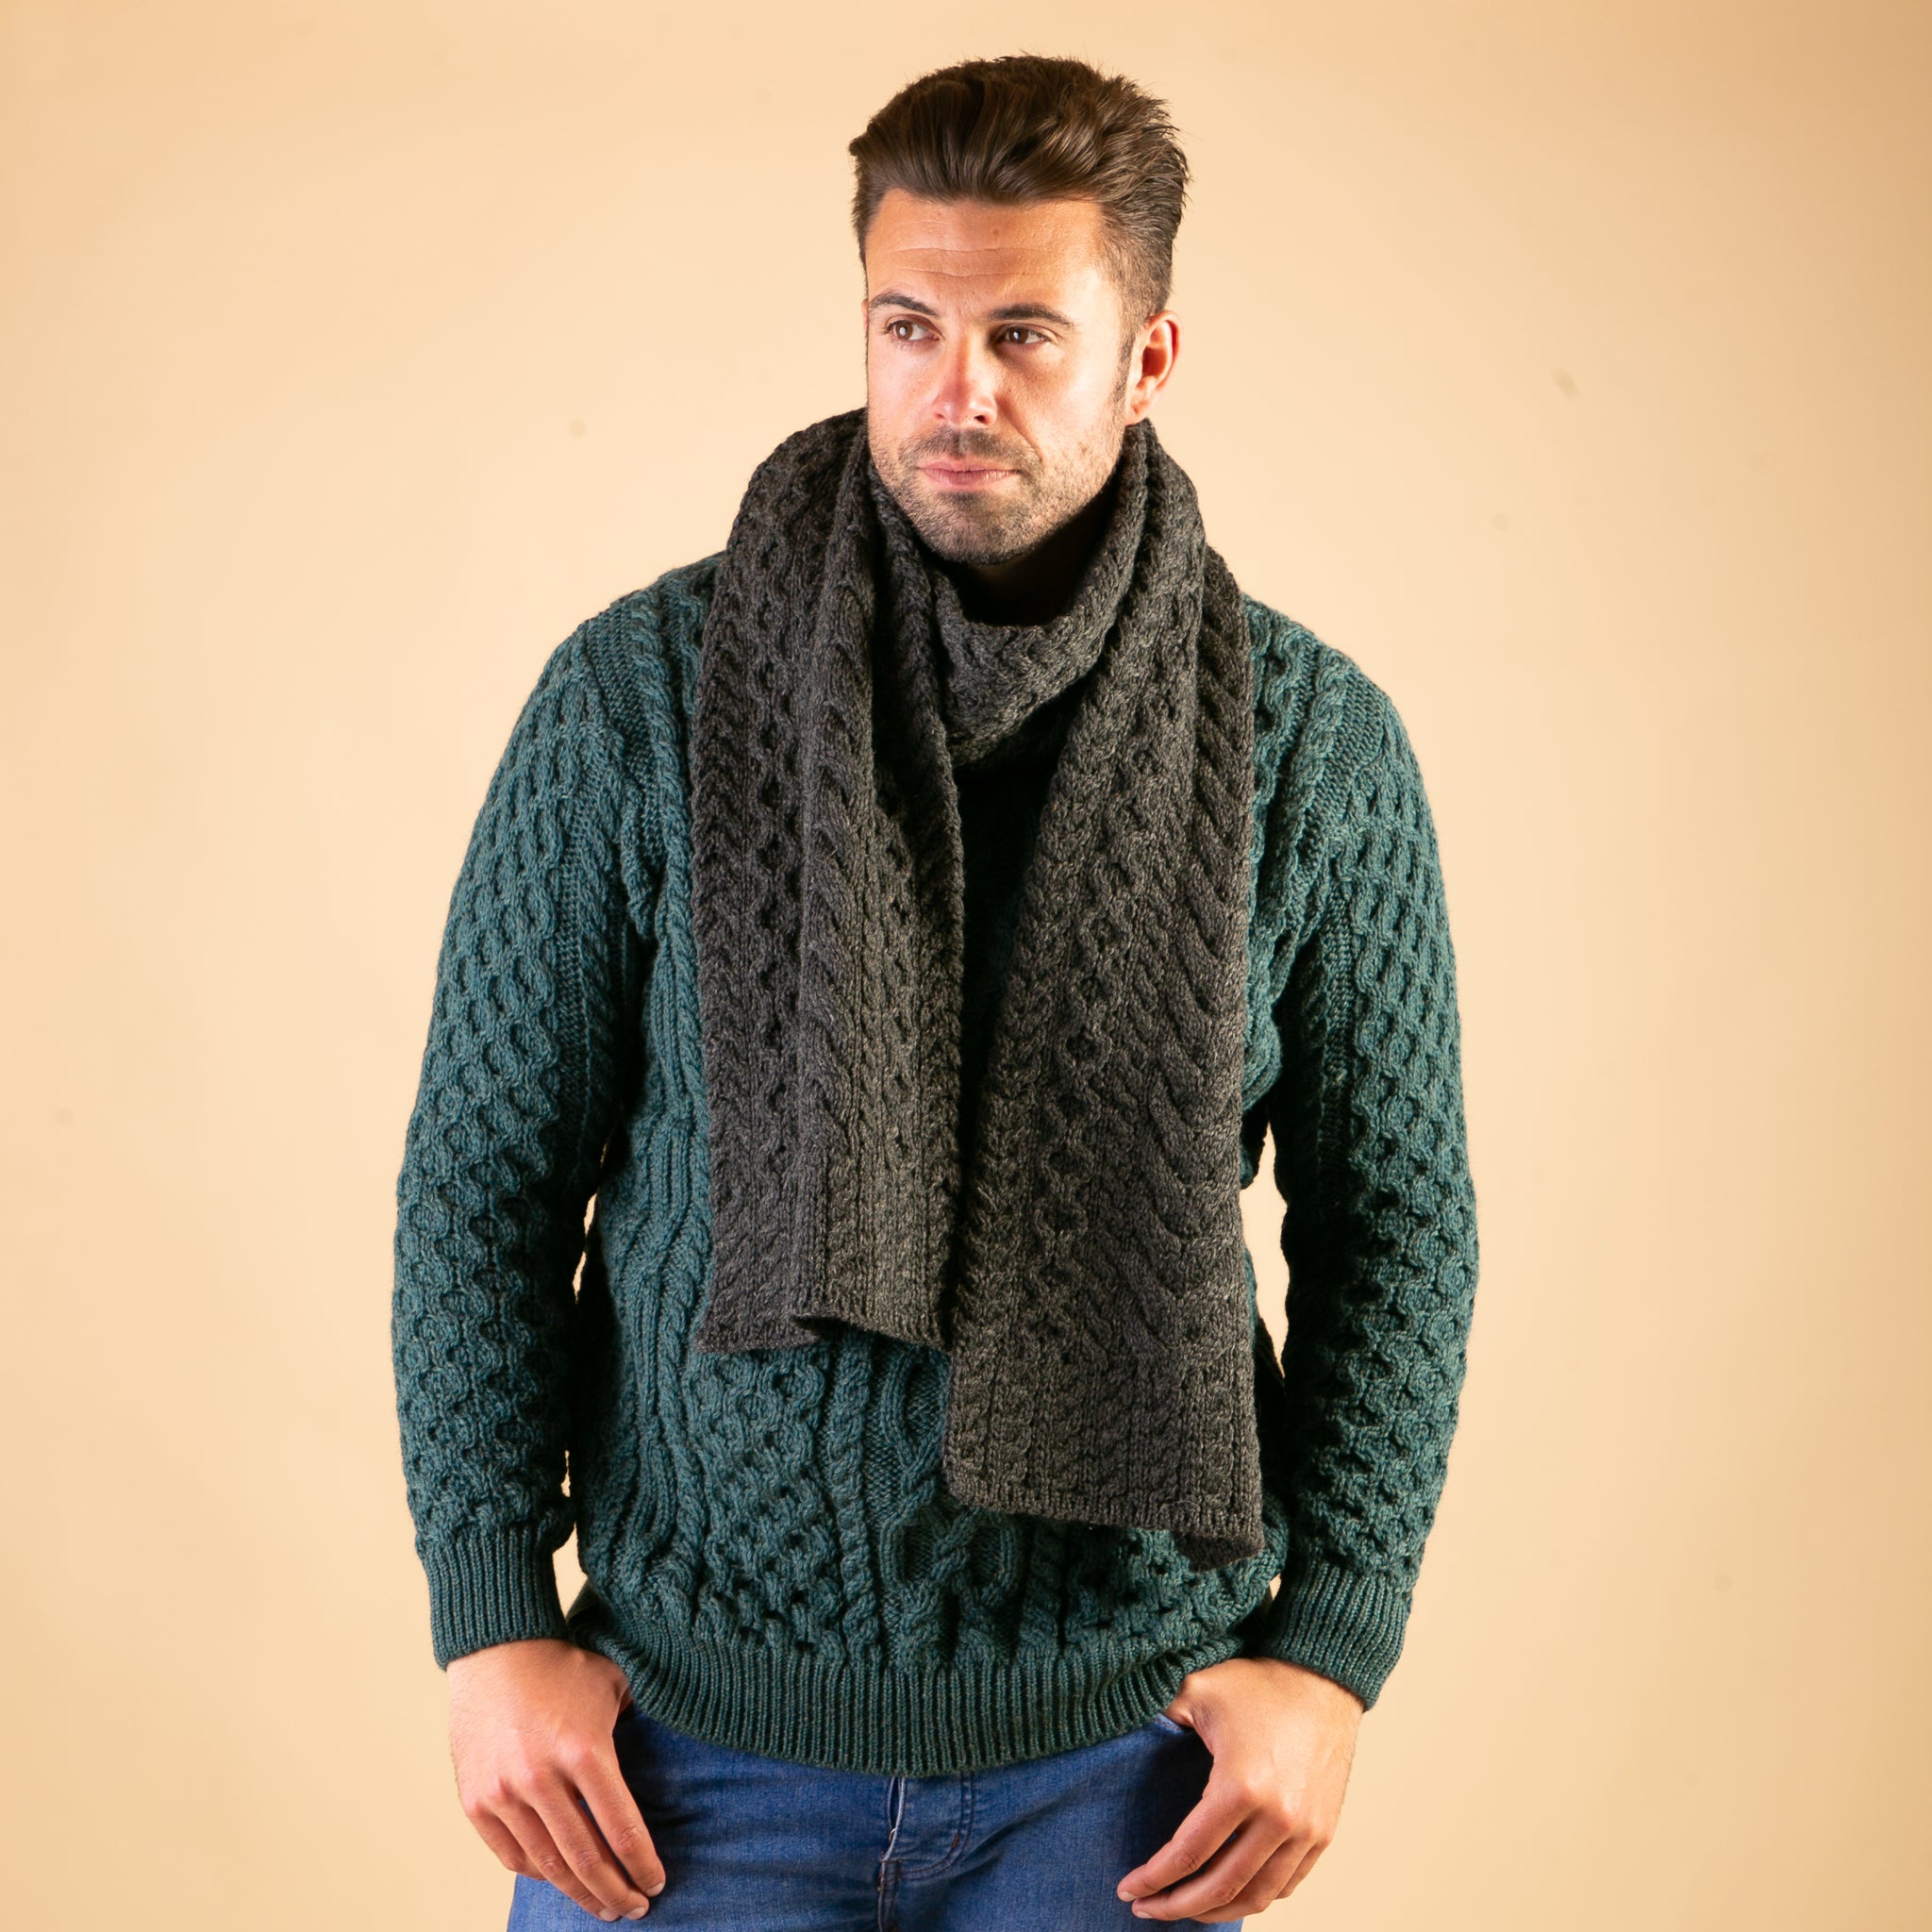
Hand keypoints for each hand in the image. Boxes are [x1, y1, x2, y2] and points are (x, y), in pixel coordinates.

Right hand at [447, 1636, 664, 1920]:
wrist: (495, 1650)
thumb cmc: (563, 1667)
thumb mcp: (613, 1685)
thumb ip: (639, 1722)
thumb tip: (669, 1751)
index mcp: (584, 1751)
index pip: (622, 1830)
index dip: (643, 1866)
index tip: (657, 1884)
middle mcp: (541, 1778)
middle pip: (586, 1860)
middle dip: (616, 1893)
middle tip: (635, 1909)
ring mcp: (503, 1793)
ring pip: (548, 1866)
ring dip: (579, 1894)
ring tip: (602, 1906)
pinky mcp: (476, 1801)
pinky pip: (512, 1855)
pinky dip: (539, 1873)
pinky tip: (561, 1877)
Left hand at [1115, 1655, 1363, 1921]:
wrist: (1323, 1679)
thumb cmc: (1258, 1685)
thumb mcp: (1198, 1690)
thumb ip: (1157, 1714)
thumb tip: (1118, 1725)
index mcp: (1240, 1786)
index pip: (1188, 1854)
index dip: (1153, 1879)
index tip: (1128, 1890)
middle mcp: (1278, 1818)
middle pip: (1221, 1887)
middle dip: (1177, 1906)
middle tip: (1147, 1909)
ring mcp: (1306, 1831)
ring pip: (1256, 1896)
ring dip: (1216, 1911)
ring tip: (1185, 1908)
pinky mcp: (1323, 1833)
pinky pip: (1286, 1884)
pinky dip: (1254, 1897)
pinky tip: (1228, 1893)